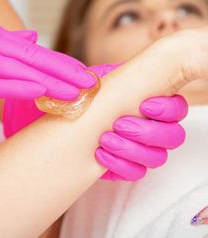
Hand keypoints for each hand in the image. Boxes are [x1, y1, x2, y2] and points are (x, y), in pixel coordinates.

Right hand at [0, 17, 95, 99]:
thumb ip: (9, 38)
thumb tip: (33, 37)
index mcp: (0, 38)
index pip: (37, 52)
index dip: (62, 63)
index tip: (83, 71)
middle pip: (36, 60)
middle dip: (66, 72)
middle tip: (90, 84)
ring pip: (22, 71)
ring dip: (50, 81)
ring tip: (74, 92)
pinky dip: (18, 87)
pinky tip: (40, 91)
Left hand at [89, 65, 187, 180]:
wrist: (69, 120)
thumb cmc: (88, 98)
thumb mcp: (101, 82)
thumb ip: (119, 76)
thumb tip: (126, 73)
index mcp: (152, 103)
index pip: (178, 109)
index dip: (167, 109)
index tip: (144, 105)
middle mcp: (154, 127)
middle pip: (173, 136)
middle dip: (147, 131)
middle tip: (120, 124)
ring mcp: (144, 149)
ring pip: (157, 157)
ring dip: (131, 149)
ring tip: (104, 139)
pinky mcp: (130, 166)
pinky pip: (136, 173)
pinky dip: (119, 165)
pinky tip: (100, 154)